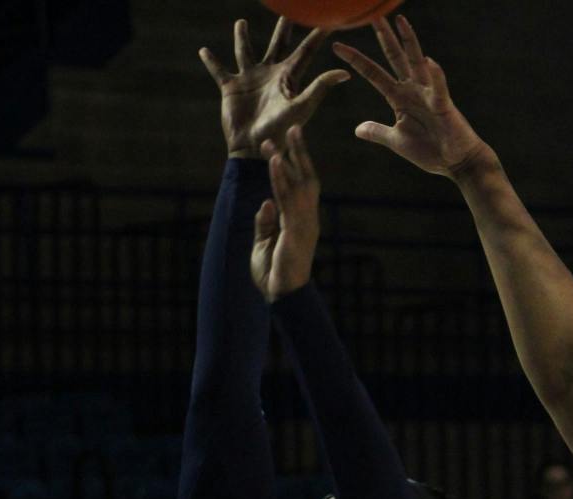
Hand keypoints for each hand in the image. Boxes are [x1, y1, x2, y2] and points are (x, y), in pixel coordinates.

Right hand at [199, 18, 348, 159]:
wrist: (255, 148)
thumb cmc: (281, 131)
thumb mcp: (302, 107)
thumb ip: (319, 88)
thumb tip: (344, 73)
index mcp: (289, 77)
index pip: (305, 52)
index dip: (316, 37)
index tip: (328, 20)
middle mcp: (270, 74)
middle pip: (278, 44)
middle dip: (282, 28)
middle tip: (286, 10)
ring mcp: (249, 79)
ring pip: (245, 51)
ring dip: (242, 37)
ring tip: (241, 22)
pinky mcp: (230, 88)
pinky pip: (218, 70)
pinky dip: (211, 61)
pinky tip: (203, 50)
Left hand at [250, 126, 322, 300]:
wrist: (283, 296)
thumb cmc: (274, 275)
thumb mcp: (264, 244)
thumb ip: (266, 223)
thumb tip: (266, 202)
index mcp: (302, 222)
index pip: (300, 188)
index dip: (294, 165)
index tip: (284, 145)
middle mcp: (308, 219)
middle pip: (306, 179)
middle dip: (300, 154)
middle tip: (294, 128)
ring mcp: (304, 224)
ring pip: (297, 185)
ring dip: (288, 160)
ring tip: (278, 140)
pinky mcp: (295, 230)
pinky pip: (288, 198)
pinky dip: (281, 178)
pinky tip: (275, 162)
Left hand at [336, 16, 489, 177]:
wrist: (457, 163)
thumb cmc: (431, 151)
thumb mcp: (397, 142)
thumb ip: (378, 132)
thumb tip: (357, 129)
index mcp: (399, 98)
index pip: (373, 73)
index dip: (356, 59)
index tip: (336, 46)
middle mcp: (413, 90)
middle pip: (395, 57)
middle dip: (384, 37)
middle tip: (373, 15)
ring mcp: (429, 95)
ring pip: (417, 63)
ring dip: (409, 42)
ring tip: (400, 21)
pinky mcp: (444, 106)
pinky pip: (438, 89)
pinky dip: (435, 76)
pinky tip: (430, 61)